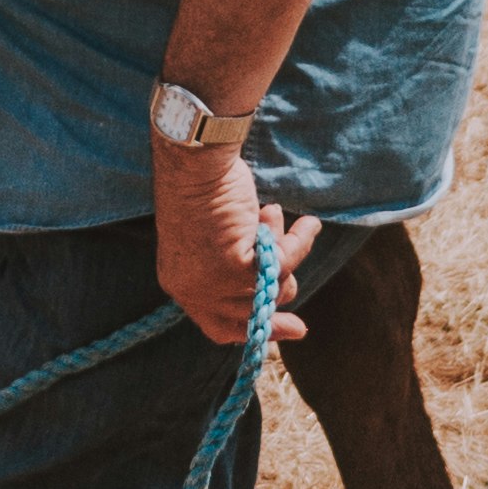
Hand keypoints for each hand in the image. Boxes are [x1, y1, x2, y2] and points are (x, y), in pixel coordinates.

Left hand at [154, 147, 319, 346]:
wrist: (195, 162)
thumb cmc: (204, 190)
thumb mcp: (217, 240)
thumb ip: (237, 268)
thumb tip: (281, 293)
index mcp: (180, 284)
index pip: (219, 326)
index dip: (255, 327)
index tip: (296, 327)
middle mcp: (192, 291)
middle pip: (254, 311)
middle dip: (280, 286)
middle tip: (290, 259)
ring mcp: (213, 283)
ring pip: (274, 287)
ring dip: (287, 252)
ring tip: (274, 217)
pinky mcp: (235, 267)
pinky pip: (283, 263)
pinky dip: (298, 241)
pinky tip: (307, 224)